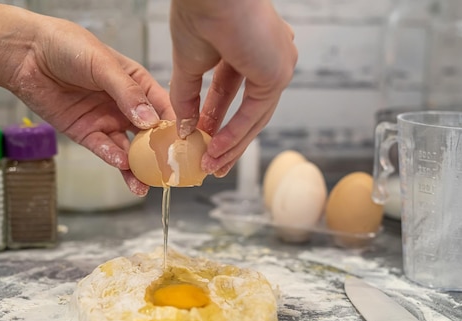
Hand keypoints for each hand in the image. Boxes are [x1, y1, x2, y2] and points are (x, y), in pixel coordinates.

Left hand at [7, 16, 174, 194]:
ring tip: (146, 183)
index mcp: (136, 82)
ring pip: (128, 148)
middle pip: (149, 133)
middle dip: (159, 153)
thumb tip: (149, 121)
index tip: (187, 143)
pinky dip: (113, 158)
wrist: (26, 54)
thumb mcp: (102, 64)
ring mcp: (106, 120)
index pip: (163, 107)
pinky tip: (122, 166)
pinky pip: (104, 149)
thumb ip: (126, 93)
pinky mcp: (86, 132)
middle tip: (170, 171)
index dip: (176, 125)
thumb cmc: (67, 46)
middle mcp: (125, 104)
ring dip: (137, 166)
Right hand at [170, 0, 296, 176]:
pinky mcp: (278, 73)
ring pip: (255, 117)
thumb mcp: (188, 64)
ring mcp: (278, 65)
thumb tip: (183, 127)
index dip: (214, 120)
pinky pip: (255, 114)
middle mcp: (269, 58)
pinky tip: (217, 148)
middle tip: (212, 161)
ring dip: (231, 144)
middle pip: (249, 112)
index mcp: (249, 49)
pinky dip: (235, 134)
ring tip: (211, 164)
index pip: (232, 95)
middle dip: (227, 140)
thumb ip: (187, 97)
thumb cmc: (198, 11)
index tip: (201, 140)